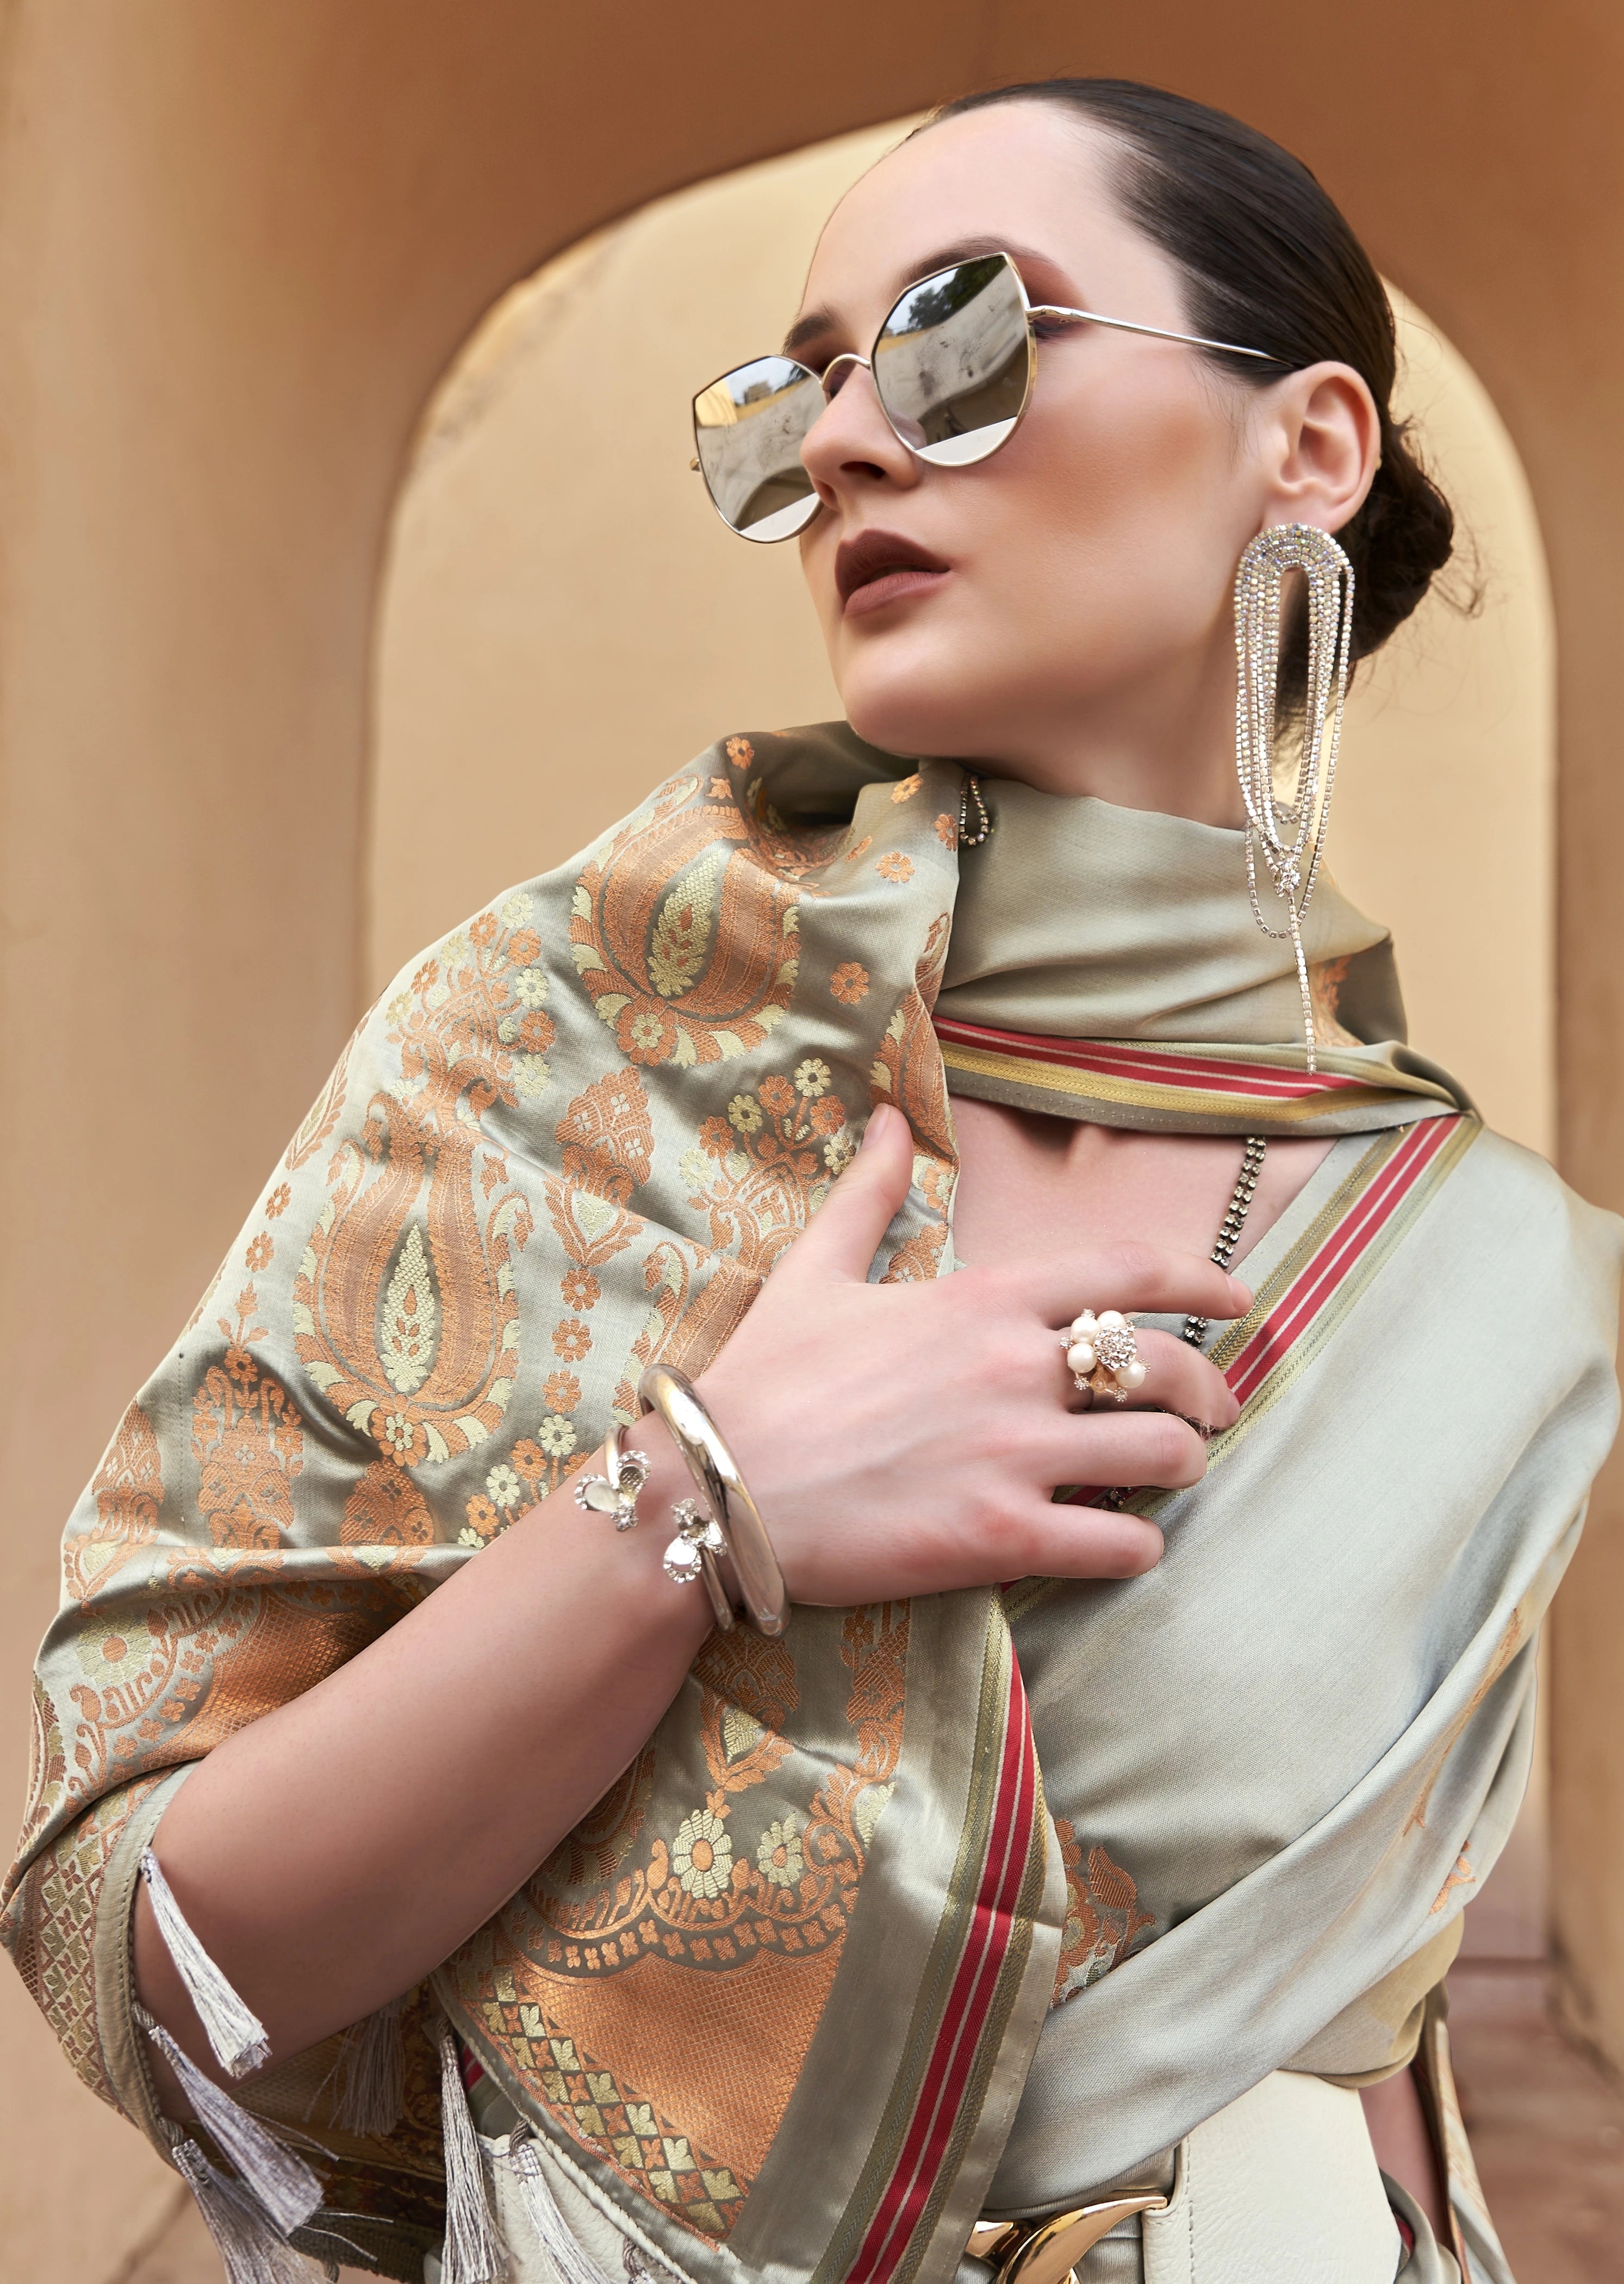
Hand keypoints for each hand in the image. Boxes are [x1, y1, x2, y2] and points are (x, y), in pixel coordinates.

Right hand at [695, 1105, 1250, 1603]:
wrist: (713, 1488)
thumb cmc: (764, 1380)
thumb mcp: (814, 1271)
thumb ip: (870, 1194)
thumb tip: (891, 1118)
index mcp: (981, 1300)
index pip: (1127, 1271)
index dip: (1202, 1279)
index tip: (1239, 1297)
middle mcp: (1013, 1369)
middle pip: (1167, 1367)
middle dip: (1212, 1389)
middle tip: (1216, 1409)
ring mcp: (1012, 1455)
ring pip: (1162, 1456)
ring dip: (1184, 1465)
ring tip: (1172, 1475)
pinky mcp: (999, 1537)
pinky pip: (1118, 1546)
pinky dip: (1139, 1548)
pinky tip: (1127, 1546)